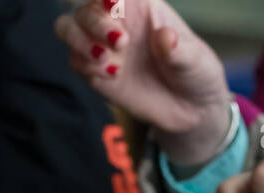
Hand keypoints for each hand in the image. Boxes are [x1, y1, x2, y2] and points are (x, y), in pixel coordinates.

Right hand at [54, 0, 231, 166]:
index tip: (113, 2)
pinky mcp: (96, 74)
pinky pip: (75, 62)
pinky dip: (86, 67)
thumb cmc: (195, 73)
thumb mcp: (195, 60)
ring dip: (79, 41)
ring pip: (68, 28)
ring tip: (106, 60)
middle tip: (121, 43)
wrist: (190, 110)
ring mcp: (103, 47)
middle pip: (85, 8)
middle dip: (94, 22)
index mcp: (141, 6)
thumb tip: (164, 36)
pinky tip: (114, 76)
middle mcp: (117, 23)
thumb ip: (178, 49)